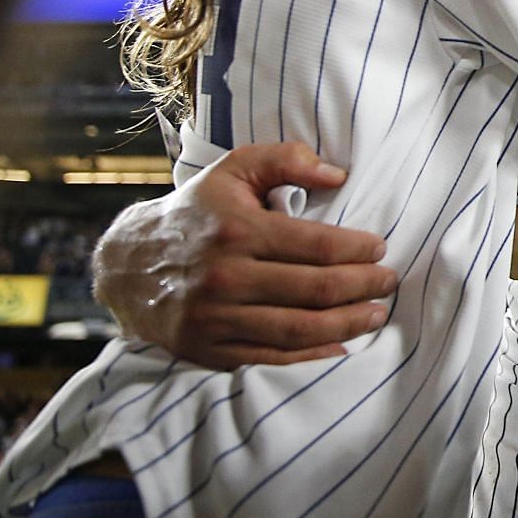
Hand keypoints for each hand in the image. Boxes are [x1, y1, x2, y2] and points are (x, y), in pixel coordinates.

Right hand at [93, 142, 396, 368]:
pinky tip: (340, 348)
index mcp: (237, 230)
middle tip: (388, 283)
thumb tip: (337, 174)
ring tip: (375, 315)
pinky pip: (270, 358)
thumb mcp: (233, 170)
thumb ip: (285, 159)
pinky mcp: (208, 350)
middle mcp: (225, 277)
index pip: (317, 245)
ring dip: (346, 326)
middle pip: (314, 290)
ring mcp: (215, 318)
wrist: (129, 264)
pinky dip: (311, 357)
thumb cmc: (197, 212)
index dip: (358, 250)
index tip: (380, 249)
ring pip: (298, 330)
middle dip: (363, 287)